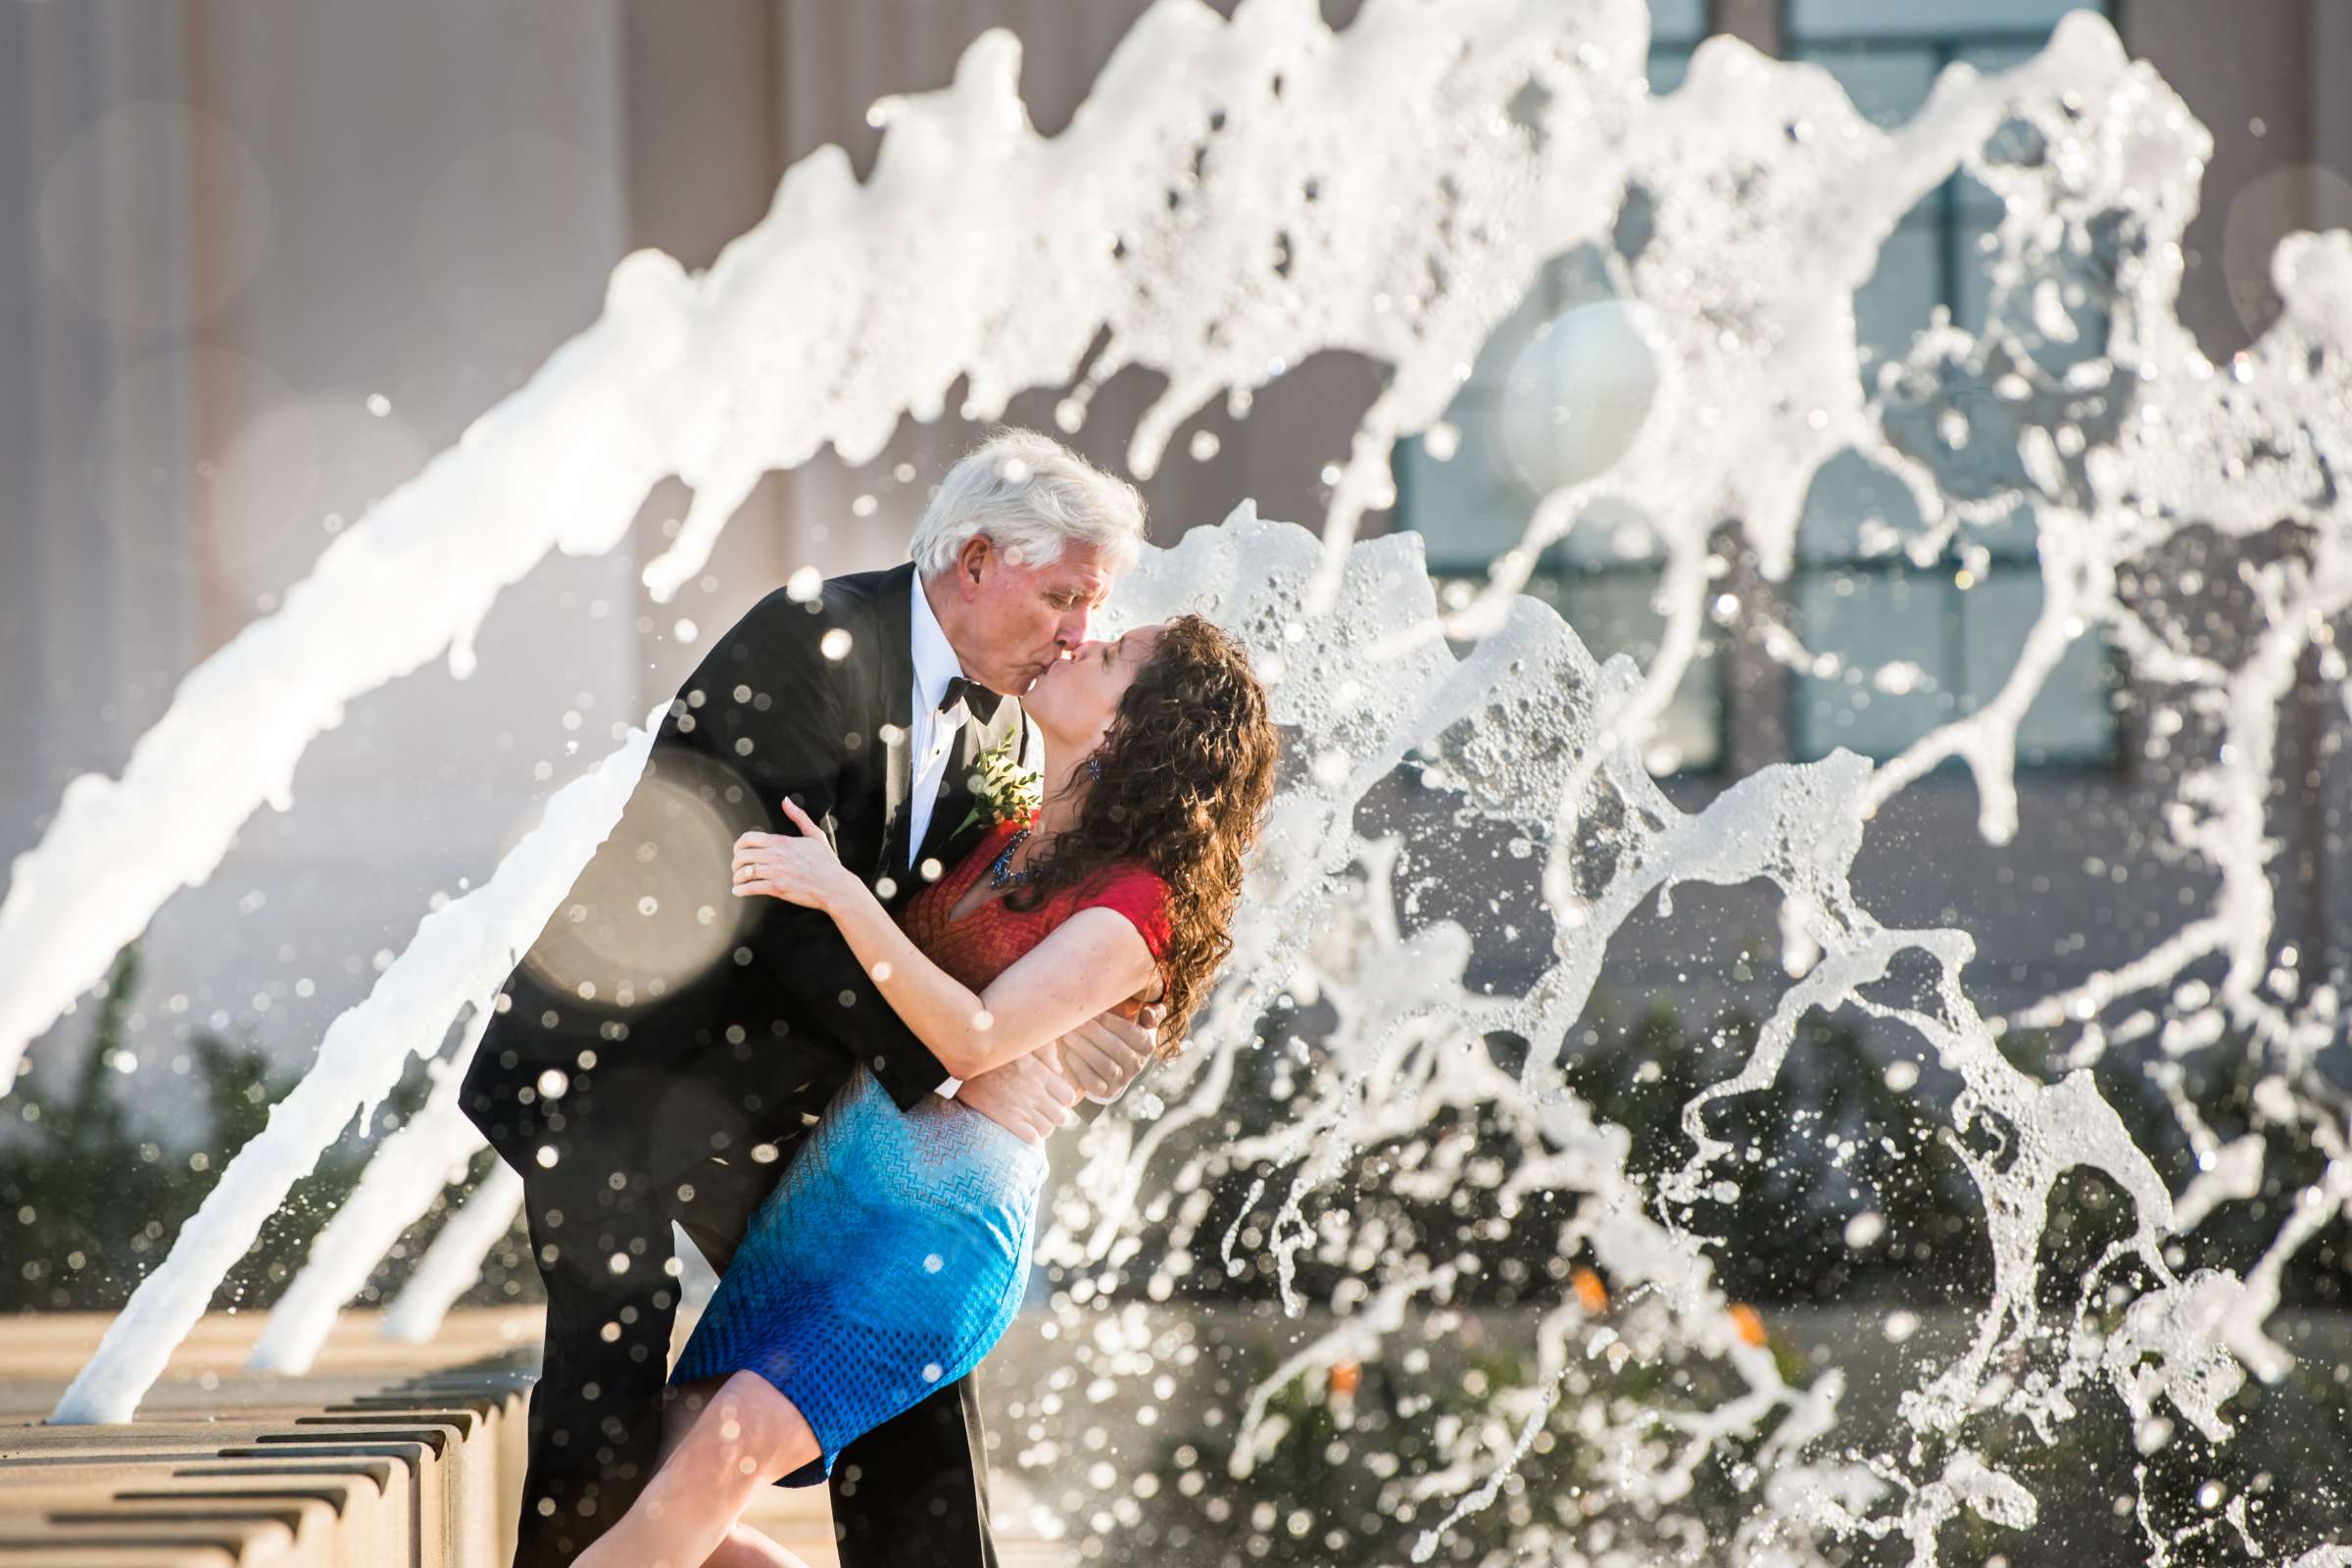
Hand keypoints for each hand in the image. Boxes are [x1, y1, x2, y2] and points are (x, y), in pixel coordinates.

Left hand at [731, 798, 852, 911]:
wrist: (835, 886)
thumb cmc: (827, 862)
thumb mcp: (815, 835)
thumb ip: (799, 816)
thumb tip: (786, 800)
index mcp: (781, 841)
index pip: (748, 838)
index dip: (738, 846)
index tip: (738, 852)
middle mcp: (776, 855)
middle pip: (741, 856)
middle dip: (735, 863)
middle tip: (737, 868)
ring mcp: (775, 872)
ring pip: (744, 873)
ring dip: (737, 877)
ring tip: (737, 881)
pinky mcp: (777, 888)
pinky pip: (751, 888)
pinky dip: (740, 890)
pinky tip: (738, 891)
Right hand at [953, 1053, 1081, 1144]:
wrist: (963, 1066)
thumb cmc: (994, 1055)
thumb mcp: (1022, 1046)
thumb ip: (1044, 1055)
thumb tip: (1058, 1070)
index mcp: (1041, 1073)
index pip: (1068, 1096)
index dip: (1064, 1102)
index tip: (1054, 1101)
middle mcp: (1035, 1092)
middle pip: (1061, 1116)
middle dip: (1055, 1118)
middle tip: (1044, 1115)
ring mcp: (1022, 1106)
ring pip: (1047, 1129)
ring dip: (1043, 1129)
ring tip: (1033, 1125)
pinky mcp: (1007, 1119)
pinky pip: (1031, 1138)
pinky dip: (1032, 1140)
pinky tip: (1026, 1134)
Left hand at [1056, 1005, 1163, 1103]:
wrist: (1113, 1064)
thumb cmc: (1120, 1035)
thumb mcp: (1136, 1022)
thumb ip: (1147, 1014)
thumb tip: (1148, 1013)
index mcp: (1146, 1045)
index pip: (1130, 1031)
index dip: (1110, 1021)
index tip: (1093, 1012)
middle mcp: (1137, 1064)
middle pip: (1116, 1048)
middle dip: (1093, 1033)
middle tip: (1076, 1023)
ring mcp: (1122, 1080)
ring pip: (1105, 1065)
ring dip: (1084, 1049)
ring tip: (1068, 1037)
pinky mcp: (1106, 1091)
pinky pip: (1093, 1082)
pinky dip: (1080, 1069)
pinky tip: (1069, 1055)